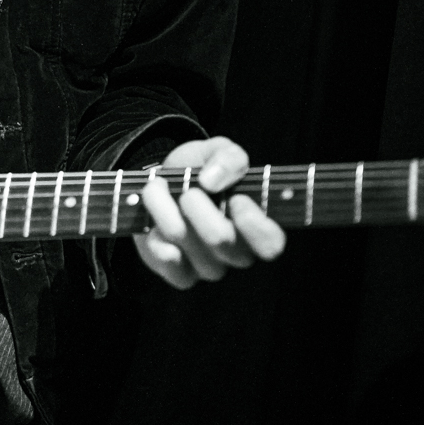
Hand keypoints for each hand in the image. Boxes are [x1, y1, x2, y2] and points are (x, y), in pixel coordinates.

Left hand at [134, 136, 285, 289]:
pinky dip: (156, 243)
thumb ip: (229, 157)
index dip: (254, 224)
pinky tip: (153, 228)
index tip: (236, 198)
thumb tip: (212, 180)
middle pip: (222, 240)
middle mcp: (237, 252)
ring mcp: (209, 266)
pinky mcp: (181, 274)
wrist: (163, 180)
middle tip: (188, 191)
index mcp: (256, 225)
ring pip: (188, 245)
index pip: (271, 243)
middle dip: (197, 207)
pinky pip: (170, 267)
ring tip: (157, 190)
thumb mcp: (219, 150)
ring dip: (166, 212)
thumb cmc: (201, 169)